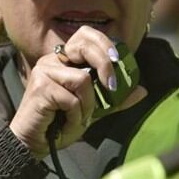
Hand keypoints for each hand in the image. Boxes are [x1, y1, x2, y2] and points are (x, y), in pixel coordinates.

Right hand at [9, 26, 146, 157]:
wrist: (35, 143)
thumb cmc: (60, 124)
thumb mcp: (93, 110)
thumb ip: (115, 99)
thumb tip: (143, 90)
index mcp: (65, 59)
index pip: (85, 35)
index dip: (104, 43)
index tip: (118, 61)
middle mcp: (53, 59)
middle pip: (85, 45)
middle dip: (105, 64)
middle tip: (111, 86)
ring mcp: (44, 71)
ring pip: (83, 79)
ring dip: (88, 105)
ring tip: (79, 118)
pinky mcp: (40, 87)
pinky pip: (72, 99)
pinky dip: (76, 116)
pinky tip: (66, 124)